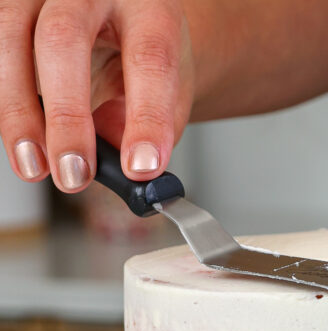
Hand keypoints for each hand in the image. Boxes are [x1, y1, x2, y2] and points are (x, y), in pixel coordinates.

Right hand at [0, 0, 192, 191]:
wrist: (123, 20)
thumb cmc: (144, 56)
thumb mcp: (168, 90)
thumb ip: (148, 122)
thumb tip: (119, 163)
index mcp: (147, 4)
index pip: (149, 57)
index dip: (145, 117)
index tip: (139, 168)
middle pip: (64, 39)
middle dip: (66, 116)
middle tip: (73, 174)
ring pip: (12, 36)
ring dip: (19, 112)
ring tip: (34, 166)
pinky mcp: (11, 5)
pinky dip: (5, 101)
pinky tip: (22, 140)